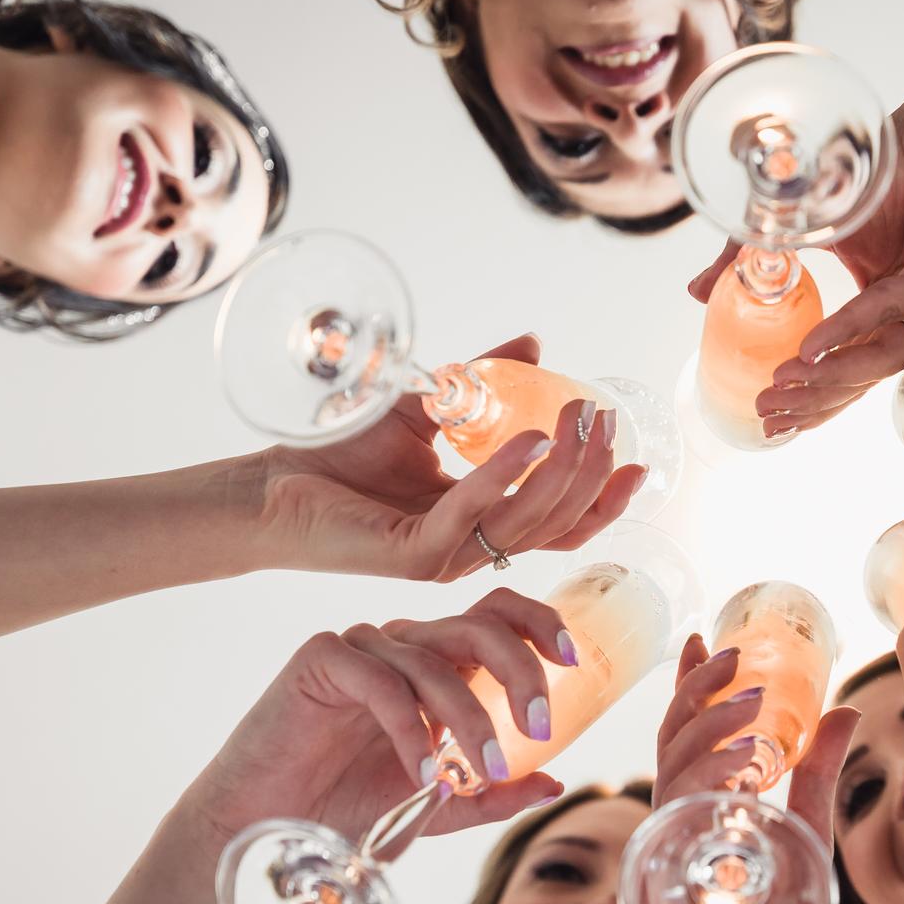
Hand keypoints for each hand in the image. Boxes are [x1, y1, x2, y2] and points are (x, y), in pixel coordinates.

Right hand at [182, 589, 570, 843]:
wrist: (265, 828)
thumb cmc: (345, 809)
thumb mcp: (435, 806)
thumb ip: (490, 793)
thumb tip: (554, 780)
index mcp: (436, 662)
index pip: (498, 615)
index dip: (540, 623)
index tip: (574, 660)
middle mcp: (404, 644)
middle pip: (480, 625)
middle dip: (520, 671)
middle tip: (538, 725)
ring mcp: (362, 646)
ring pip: (436, 661)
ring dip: (470, 720)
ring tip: (481, 774)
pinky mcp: (320, 659)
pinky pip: (383, 682)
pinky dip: (410, 729)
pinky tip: (422, 773)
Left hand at [248, 334, 644, 577]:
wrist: (269, 485)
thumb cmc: (341, 455)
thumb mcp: (428, 408)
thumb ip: (480, 384)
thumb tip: (532, 344)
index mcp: (481, 526)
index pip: (560, 523)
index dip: (604, 497)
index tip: (635, 457)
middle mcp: (470, 551)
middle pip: (558, 524)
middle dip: (591, 473)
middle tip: (603, 421)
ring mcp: (446, 559)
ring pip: (528, 525)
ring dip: (561, 471)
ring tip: (576, 421)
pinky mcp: (415, 556)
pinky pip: (474, 516)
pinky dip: (505, 474)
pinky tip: (528, 438)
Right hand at [655, 635, 861, 903]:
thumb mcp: (808, 834)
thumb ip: (817, 774)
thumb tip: (845, 709)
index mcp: (700, 810)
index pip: (684, 734)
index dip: (687, 685)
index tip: (700, 635)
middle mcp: (678, 825)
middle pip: (671, 740)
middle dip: (697, 692)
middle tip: (734, 658)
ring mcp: (672, 852)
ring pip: (669, 769)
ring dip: (709, 729)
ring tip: (753, 704)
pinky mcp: (674, 882)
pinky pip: (676, 817)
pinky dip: (705, 782)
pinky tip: (742, 763)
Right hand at [688, 96, 903, 438]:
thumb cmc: (885, 167)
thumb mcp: (801, 222)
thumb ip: (751, 258)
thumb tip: (694, 293)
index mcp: (882, 309)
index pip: (843, 369)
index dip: (806, 397)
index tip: (764, 414)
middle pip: (859, 379)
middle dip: (810, 402)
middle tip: (766, 413)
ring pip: (878, 362)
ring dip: (828, 380)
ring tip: (782, 387)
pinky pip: (889, 315)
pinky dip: (848, 331)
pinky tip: (813, 347)